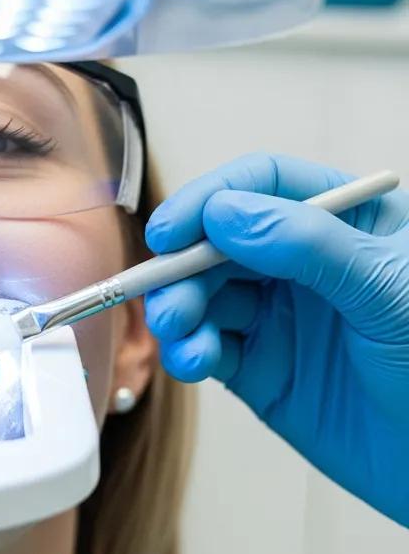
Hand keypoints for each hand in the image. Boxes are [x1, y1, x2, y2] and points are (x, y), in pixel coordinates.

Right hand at [144, 153, 408, 526]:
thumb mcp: (387, 291)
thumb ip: (308, 245)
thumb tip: (223, 213)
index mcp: (345, 221)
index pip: (264, 185)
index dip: (210, 199)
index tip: (171, 232)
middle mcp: (303, 262)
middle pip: (217, 241)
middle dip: (182, 267)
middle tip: (167, 299)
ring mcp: (278, 316)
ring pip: (203, 295)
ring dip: (178, 310)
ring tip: (178, 334)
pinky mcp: (258, 368)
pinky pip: (206, 347)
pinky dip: (188, 351)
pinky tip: (194, 361)